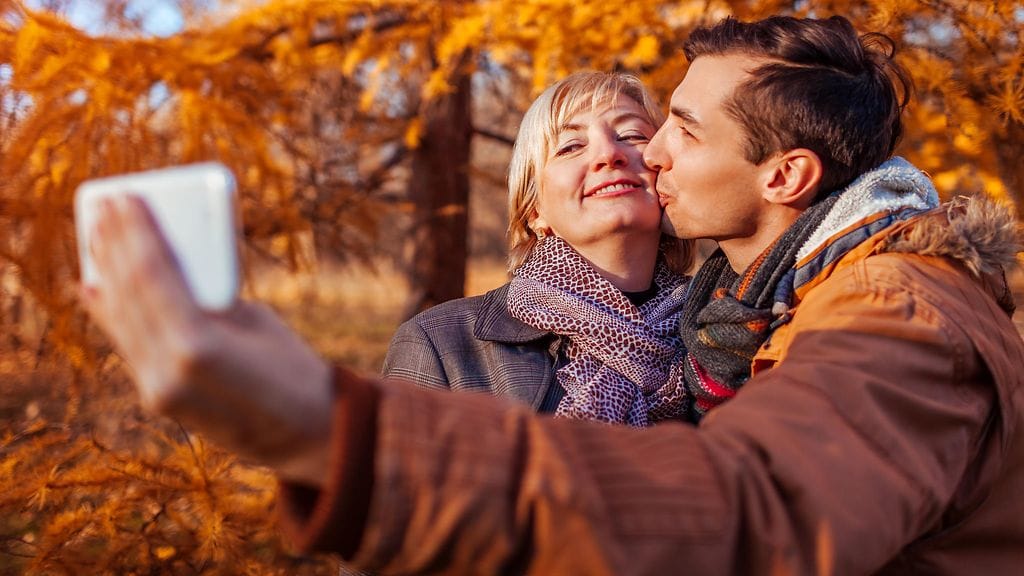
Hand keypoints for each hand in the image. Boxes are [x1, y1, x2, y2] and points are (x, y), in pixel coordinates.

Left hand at [81, 196, 331, 485]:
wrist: (309, 436)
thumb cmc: (295, 370)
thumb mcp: (255, 321)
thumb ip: (207, 299)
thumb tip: (171, 271)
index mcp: (198, 346)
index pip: (153, 276)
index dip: (136, 232)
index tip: (124, 197)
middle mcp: (166, 372)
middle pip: (129, 295)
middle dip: (115, 246)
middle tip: (106, 206)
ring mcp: (156, 391)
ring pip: (120, 319)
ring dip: (108, 274)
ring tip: (99, 236)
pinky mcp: (157, 400)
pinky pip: (126, 344)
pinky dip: (110, 312)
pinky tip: (97, 287)